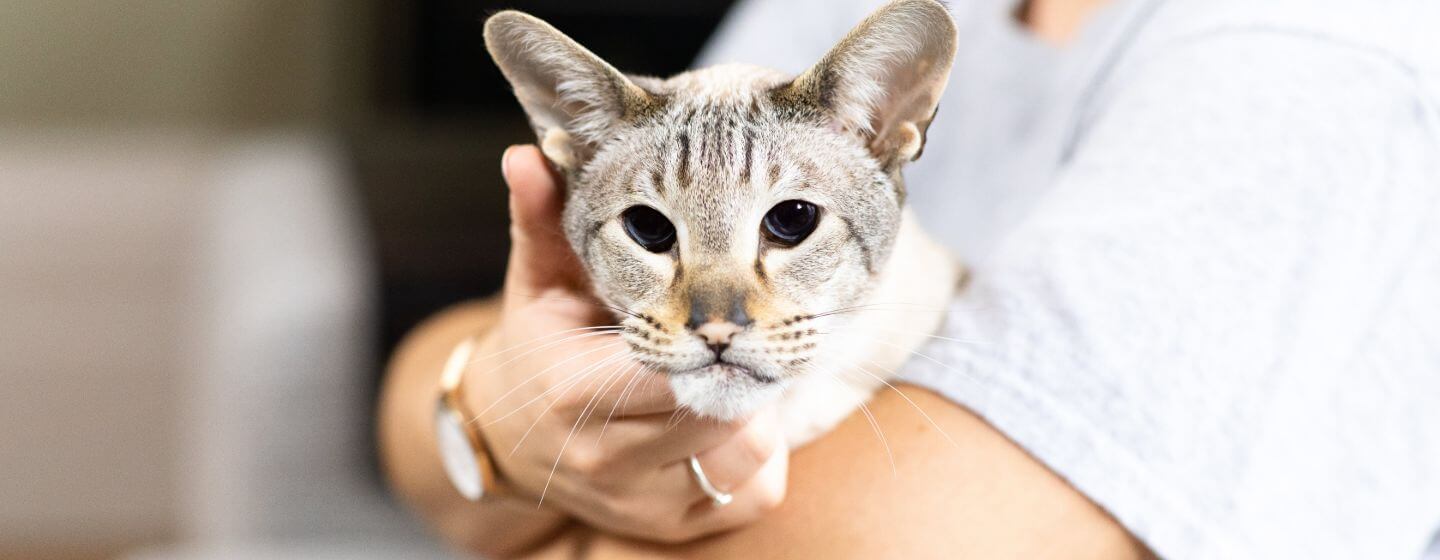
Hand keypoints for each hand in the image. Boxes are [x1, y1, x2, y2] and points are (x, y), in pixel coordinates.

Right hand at [465, 145, 787, 541]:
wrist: (514, 438)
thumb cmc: (541, 343)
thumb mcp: (538, 279)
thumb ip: (542, 218)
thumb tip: (528, 154)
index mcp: (573, 390)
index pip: (669, 367)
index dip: (710, 335)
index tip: (728, 304)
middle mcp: (605, 458)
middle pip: (719, 412)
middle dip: (743, 367)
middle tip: (745, 331)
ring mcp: (641, 503)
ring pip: (746, 457)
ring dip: (758, 412)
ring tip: (732, 374)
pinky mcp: (673, 530)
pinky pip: (754, 494)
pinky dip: (758, 457)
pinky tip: (730, 420)